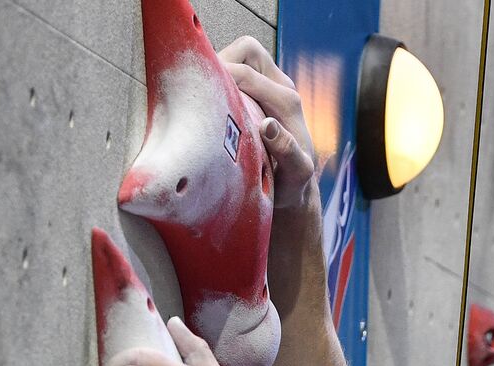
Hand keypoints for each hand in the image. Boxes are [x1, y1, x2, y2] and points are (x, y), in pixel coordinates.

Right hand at [219, 36, 316, 206]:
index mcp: (288, 103)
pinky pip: (236, 69)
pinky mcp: (259, 92)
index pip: (247, 73)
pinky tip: (208, 101)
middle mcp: (281, 87)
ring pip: (239, 55)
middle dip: (221, 62)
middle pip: (246, 50)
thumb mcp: (297, 174)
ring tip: (203, 93)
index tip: (197, 92)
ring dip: (219, 68)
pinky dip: (220, 77)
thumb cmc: (293, 184)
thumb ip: (288, 152)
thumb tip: (269, 127)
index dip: (219, 76)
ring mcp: (270, 87)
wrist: (295, 189)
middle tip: (202, 88)